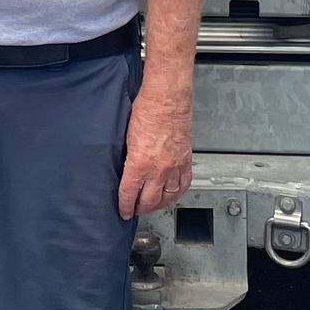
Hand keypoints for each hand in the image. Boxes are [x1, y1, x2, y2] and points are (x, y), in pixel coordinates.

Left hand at [117, 86, 192, 218]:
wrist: (168, 97)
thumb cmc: (147, 109)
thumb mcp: (127, 135)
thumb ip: (128, 156)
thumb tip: (125, 167)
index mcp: (139, 164)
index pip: (128, 194)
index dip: (124, 206)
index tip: (123, 211)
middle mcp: (158, 170)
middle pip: (149, 201)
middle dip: (140, 208)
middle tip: (135, 209)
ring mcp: (174, 166)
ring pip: (167, 197)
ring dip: (158, 204)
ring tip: (152, 205)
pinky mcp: (185, 160)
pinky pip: (183, 184)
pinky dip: (177, 193)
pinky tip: (172, 195)